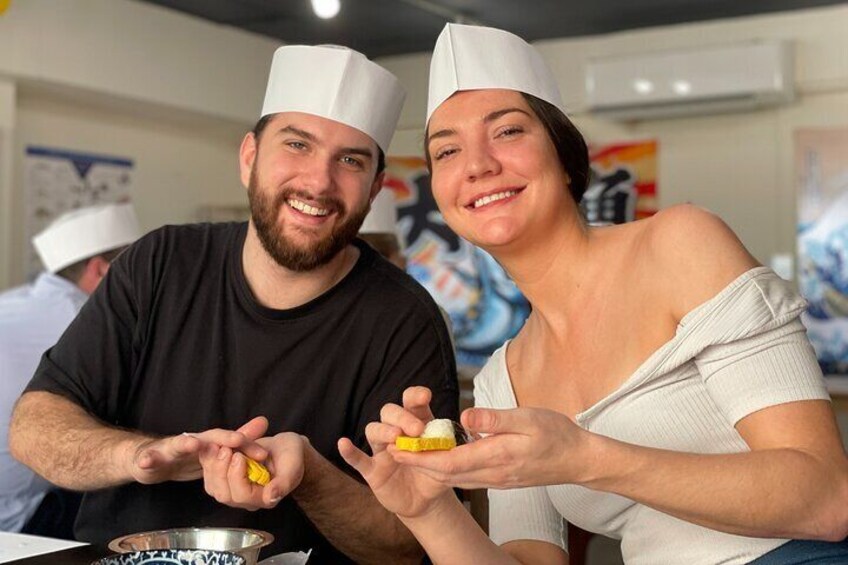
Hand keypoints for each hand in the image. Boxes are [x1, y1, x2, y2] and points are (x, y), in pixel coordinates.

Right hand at [129, 416, 268, 484]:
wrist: (153, 457)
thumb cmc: (189, 454)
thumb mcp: (215, 449)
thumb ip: (239, 437)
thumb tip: (264, 422)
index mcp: (210, 442)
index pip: (231, 442)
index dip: (247, 447)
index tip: (264, 453)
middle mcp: (193, 440)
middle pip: (210, 438)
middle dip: (224, 439)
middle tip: (238, 439)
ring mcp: (171, 447)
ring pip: (178, 444)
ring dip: (185, 443)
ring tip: (193, 444)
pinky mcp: (152, 456)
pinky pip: (149, 458)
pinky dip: (148, 459)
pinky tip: (146, 461)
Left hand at [200, 431, 305, 510]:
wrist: (286, 449)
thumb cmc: (291, 456)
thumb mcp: (293, 465)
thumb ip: (284, 482)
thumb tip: (271, 497)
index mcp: (265, 498)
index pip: (242, 496)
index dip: (237, 476)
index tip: (239, 456)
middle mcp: (247, 499)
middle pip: (224, 494)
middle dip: (221, 470)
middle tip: (225, 449)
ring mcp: (235, 490)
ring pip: (214, 486)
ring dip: (213, 465)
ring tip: (219, 446)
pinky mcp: (227, 480)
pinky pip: (210, 476)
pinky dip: (209, 461)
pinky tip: (214, 447)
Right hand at [339, 386, 455, 518]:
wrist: (426, 501)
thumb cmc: (436, 473)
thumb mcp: (446, 460)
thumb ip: (445, 449)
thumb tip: (449, 438)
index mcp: (415, 423)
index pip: (411, 402)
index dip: (415, 396)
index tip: (425, 396)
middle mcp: (395, 432)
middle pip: (389, 412)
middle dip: (402, 417)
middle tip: (417, 429)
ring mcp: (382, 450)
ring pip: (373, 430)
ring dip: (383, 430)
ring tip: (396, 437)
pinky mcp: (372, 470)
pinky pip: (358, 459)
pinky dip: (349, 452)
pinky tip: (343, 443)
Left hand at [391, 406, 590, 489]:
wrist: (577, 459)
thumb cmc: (555, 434)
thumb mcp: (527, 418)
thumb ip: (494, 419)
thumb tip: (464, 418)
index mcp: (497, 456)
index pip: (450, 462)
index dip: (421, 457)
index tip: (400, 449)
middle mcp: (492, 473)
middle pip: (446, 474)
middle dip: (417, 464)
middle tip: (393, 451)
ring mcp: (496, 479)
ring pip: (454, 478)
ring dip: (429, 468)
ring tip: (409, 455)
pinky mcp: (499, 479)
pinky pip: (466, 478)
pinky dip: (446, 470)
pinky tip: (439, 459)